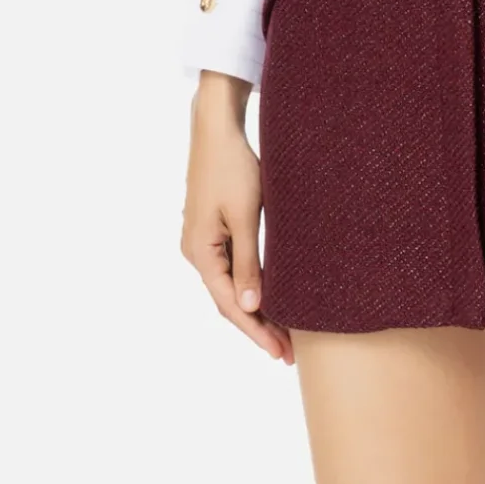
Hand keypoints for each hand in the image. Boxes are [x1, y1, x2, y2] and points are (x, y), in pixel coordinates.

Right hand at [180, 74, 291, 361]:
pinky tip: (269, 300)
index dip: (256, 332)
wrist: (216, 130)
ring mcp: (202, 243)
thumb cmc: (233, 168)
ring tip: (283, 334)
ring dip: (255, 311)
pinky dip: (250, 289)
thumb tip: (251, 306)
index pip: (230, 306)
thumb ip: (248, 263)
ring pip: (229, 289)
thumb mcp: (245, 217)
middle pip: (228, 302)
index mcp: (200, 252)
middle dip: (258, 328)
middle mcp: (196, 253)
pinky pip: (230, 271)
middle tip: (288, 353)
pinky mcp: (212, 232)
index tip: (280, 353)